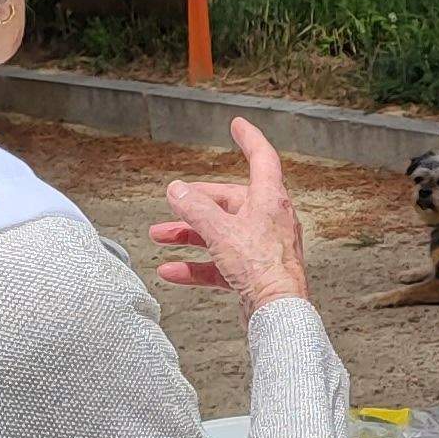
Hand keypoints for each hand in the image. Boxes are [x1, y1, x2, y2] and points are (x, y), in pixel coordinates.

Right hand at [151, 118, 310, 311]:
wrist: (278, 312)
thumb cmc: (261, 268)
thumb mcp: (220, 231)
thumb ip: (195, 209)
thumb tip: (177, 190)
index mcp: (271, 200)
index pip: (262, 158)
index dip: (249, 139)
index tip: (237, 125)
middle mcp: (270, 220)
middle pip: (230, 202)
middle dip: (196, 205)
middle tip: (170, 207)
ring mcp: (263, 247)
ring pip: (221, 233)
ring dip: (190, 234)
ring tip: (160, 237)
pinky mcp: (255, 273)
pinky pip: (220, 263)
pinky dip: (196, 265)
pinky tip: (171, 271)